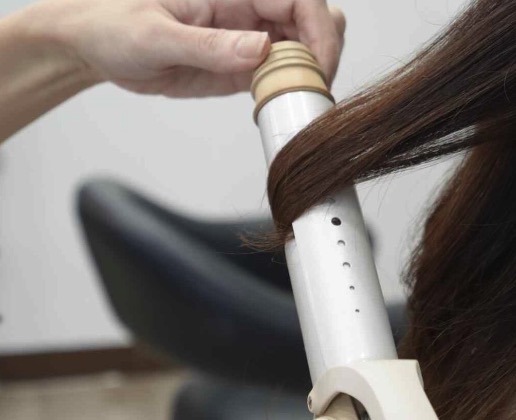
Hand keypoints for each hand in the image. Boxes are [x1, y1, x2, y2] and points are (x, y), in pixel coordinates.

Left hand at [34, 0, 345, 96]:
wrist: (98, 47)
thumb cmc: (115, 24)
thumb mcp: (157, 35)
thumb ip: (209, 45)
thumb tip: (260, 51)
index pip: (297, 0)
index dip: (320, 28)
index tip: (320, 64)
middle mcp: (246, 14)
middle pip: (310, 22)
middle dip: (323, 52)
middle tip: (313, 87)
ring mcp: (244, 42)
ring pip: (298, 51)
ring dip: (307, 76)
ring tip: (297, 102)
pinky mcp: (237, 69)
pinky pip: (274, 78)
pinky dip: (285, 93)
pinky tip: (276, 107)